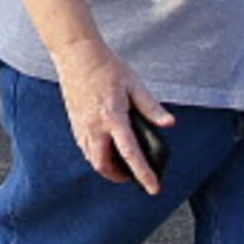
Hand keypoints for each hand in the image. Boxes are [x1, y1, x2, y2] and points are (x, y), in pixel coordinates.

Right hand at [50, 36, 172, 193]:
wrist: (76, 55)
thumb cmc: (107, 67)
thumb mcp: (134, 84)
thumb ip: (151, 107)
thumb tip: (169, 123)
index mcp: (113, 118)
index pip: (130, 154)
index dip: (143, 174)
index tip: (153, 188)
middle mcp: (94, 126)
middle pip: (105, 165)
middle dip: (119, 176)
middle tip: (133, 176)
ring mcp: (82, 126)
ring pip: (92, 159)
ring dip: (106, 168)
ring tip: (121, 165)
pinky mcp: (74, 122)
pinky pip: (84, 148)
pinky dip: (96, 155)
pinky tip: (106, 148)